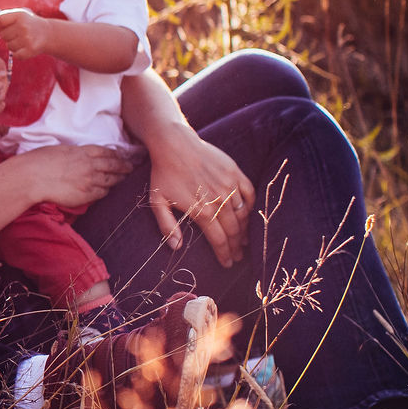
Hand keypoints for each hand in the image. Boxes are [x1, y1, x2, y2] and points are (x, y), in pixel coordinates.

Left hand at [0, 8, 52, 57]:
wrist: (48, 33)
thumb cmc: (28, 24)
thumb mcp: (16, 18)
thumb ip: (2, 22)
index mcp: (19, 15)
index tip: (6, 26)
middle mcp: (23, 26)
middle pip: (3, 35)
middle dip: (8, 36)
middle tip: (18, 34)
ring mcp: (27, 38)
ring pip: (9, 46)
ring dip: (14, 45)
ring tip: (23, 40)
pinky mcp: (31, 50)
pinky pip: (16, 55)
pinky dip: (19, 53)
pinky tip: (25, 48)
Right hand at [26, 143, 137, 211]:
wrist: (32, 177)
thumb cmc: (39, 161)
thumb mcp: (59, 149)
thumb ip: (73, 153)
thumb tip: (78, 156)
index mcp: (82, 151)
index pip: (106, 152)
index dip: (116, 154)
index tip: (121, 156)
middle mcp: (89, 164)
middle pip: (113, 165)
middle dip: (124, 166)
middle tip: (131, 167)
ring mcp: (89, 180)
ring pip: (111, 179)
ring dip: (119, 179)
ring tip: (124, 179)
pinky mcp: (86, 194)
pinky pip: (102, 193)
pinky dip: (107, 191)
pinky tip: (109, 190)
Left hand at [145, 126, 254, 266]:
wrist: (174, 144)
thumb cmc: (163, 174)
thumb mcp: (157, 201)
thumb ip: (166, 226)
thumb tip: (176, 247)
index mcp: (202, 211)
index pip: (219, 240)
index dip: (225, 254)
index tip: (228, 264)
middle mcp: (220, 201)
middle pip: (234, 231)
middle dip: (237, 247)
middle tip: (238, 257)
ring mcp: (230, 186)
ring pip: (243, 215)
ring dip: (245, 231)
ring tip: (244, 241)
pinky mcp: (235, 173)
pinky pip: (249, 195)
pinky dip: (250, 208)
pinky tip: (247, 216)